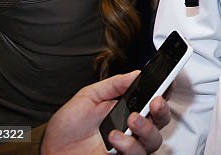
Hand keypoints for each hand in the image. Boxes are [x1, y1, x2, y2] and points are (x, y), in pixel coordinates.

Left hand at [40, 71, 170, 154]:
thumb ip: (113, 85)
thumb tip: (136, 74)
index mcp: (127, 108)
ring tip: (131, 120)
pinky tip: (114, 138)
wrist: (52, 151)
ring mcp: (128, 145)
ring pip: (154, 140)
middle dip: (163, 109)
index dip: (165, 90)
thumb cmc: (67, 127)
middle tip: (155, 102)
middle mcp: (131, 128)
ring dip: (146, 129)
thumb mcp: (88, 97)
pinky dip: (129, 145)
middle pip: (161, 120)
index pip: (154, 98)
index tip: (168, 81)